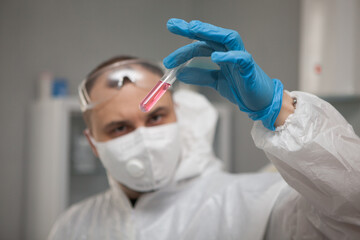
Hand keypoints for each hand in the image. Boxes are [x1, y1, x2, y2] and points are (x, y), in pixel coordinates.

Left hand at [163, 18, 283, 129]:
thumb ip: (200, 76)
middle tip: (174, 25)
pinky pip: (241, 58)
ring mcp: (241, 58)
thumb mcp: (216, 81)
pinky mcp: (250, 68)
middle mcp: (230, 52)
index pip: (200, 46)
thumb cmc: (242, 88)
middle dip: (193, 29)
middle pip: (211, 36)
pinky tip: (215, 56)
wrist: (260, 102)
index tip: (168, 58)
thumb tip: (181, 73)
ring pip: (228, 38)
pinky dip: (228, 56)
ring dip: (211, 32)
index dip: (183, 50)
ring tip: (194, 28)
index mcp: (221, 55)